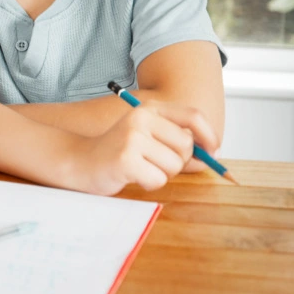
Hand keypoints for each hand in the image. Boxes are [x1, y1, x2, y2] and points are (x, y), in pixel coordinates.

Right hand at [74, 103, 218, 194]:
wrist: (80, 160)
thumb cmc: (119, 152)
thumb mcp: (148, 136)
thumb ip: (177, 141)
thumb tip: (211, 156)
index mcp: (148, 109)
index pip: (193, 116)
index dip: (209, 136)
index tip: (213, 153)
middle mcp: (140, 118)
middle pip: (186, 146)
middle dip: (179, 162)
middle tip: (157, 163)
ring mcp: (132, 138)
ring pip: (174, 165)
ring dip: (162, 174)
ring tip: (141, 168)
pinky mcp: (125, 159)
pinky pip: (158, 180)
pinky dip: (149, 184)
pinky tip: (132, 176)